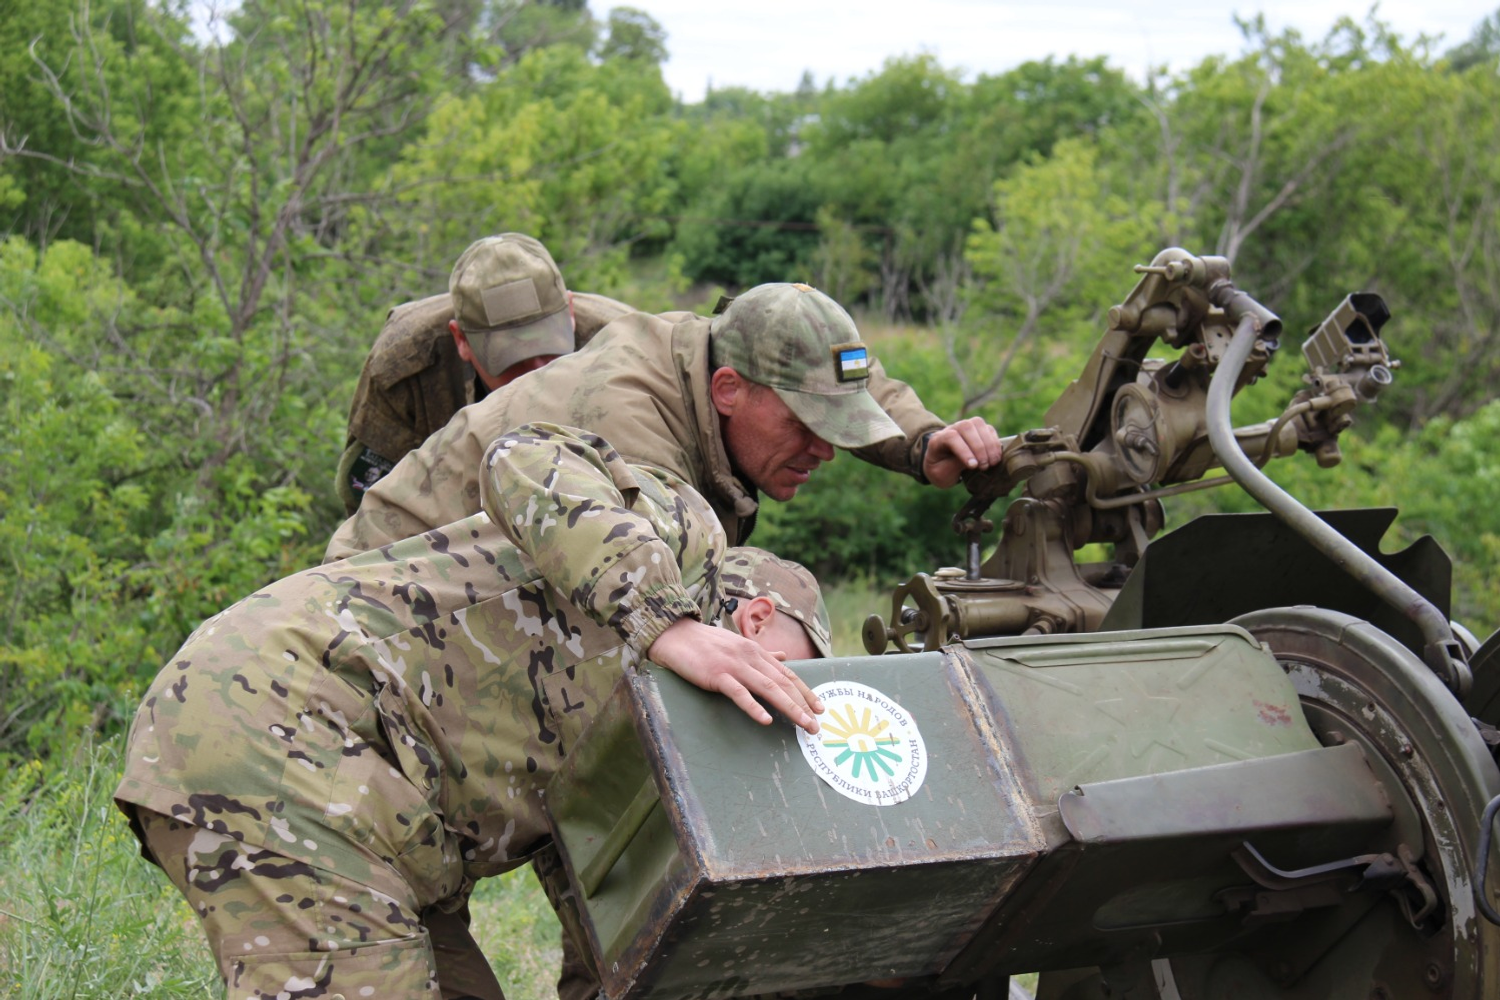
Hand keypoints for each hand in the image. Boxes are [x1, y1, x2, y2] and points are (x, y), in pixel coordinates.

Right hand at [647, 618, 823, 733]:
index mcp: (757, 651)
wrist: (676, 635)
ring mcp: (734, 666)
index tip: (820, 708)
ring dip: (790, 708)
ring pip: (769, 688)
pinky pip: (739, 693)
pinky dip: (754, 707)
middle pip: (784, 683)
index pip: (788, 674)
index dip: (806, 692)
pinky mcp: (717, 675)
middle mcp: (751, 657)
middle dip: (803, 704)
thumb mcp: (739, 645)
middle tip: (816, 725)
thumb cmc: (706, 642)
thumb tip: (784, 657)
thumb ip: (763, 654)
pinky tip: (766, 720)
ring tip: (804, 724)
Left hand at [922, 417, 1003, 487]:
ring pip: (978, 424)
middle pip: (966, 427)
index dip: (964, 451)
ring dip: (989, 444)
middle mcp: (951, 428)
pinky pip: (989, 429)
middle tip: (984, 466)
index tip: (973, 466)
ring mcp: (965, 426)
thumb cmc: (941, 470)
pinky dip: (994, 442)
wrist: (942, 465)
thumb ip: (954, 465)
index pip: (951, 437)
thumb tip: (975, 461)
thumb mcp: (941, 474)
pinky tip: (996, 457)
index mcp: (938, 439)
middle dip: (978, 447)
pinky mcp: (978, 429)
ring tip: (992, 462)